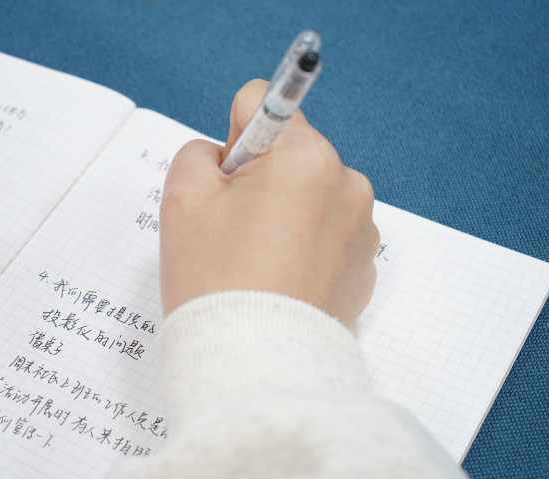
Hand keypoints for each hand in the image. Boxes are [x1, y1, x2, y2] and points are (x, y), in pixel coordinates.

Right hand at [159, 80, 378, 325]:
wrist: (254, 363)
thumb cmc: (216, 278)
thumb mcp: (182, 199)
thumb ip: (198, 153)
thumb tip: (226, 154)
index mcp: (306, 157)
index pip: (265, 104)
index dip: (234, 137)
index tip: (228, 178)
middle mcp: (347, 184)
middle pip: (291, 155)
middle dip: (262, 179)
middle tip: (235, 231)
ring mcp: (363, 228)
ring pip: (311, 195)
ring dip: (286, 213)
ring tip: (259, 262)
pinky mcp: (366, 265)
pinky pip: (329, 234)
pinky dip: (306, 246)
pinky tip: (282, 279)